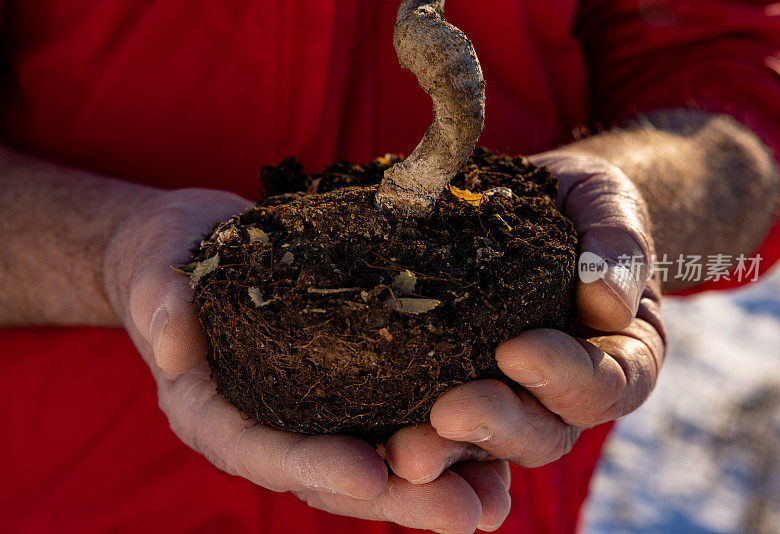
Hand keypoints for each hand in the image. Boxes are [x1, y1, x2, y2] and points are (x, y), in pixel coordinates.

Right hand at [102, 187, 507, 532]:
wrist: (193, 242)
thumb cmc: (170, 254)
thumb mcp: (155, 266)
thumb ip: (161, 302)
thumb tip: (174, 345)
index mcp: (213, 412)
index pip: (261, 451)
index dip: (312, 466)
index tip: (368, 474)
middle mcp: (266, 424)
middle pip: (330, 475)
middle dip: (398, 498)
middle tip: (464, 512)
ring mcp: (309, 411)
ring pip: (372, 460)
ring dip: (434, 484)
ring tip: (495, 499)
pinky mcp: (343, 387)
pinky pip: (390, 421)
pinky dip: (441, 443)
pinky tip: (495, 456)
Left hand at [385, 151, 666, 521]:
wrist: (542, 204)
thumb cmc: (583, 207)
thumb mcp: (611, 208)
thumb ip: (618, 248)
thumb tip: (605, 302)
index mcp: (619, 357)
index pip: (604, 385)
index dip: (563, 377)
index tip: (515, 351)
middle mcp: (567, 392)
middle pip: (543, 432)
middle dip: (494, 425)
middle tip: (446, 414)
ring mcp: (513, 397)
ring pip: (488, 444)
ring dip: (446, 449)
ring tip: (403, 447)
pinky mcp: (462, 387)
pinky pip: (441, 424)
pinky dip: (412, 435)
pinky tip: (377, 438)